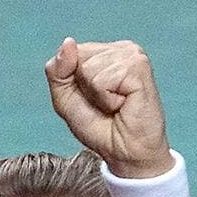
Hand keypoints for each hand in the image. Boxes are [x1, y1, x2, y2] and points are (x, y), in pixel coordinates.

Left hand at [44, 39, 171, 178]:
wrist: (125, 153)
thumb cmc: (100, 128)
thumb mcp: (66, 100)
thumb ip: (58, 71)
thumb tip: (68, 43)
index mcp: (105, 52)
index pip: (71, 52)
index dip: (73, 82)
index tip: (92, 99)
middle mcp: (120, 49)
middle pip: (78, 58)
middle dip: (84, 89)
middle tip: (105, 105)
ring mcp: (131, 54)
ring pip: (88, 68)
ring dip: (97, 96)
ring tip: (115, 106)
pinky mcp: (138, 66)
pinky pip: (102, 80)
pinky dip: (107, 100)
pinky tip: (123, 105)